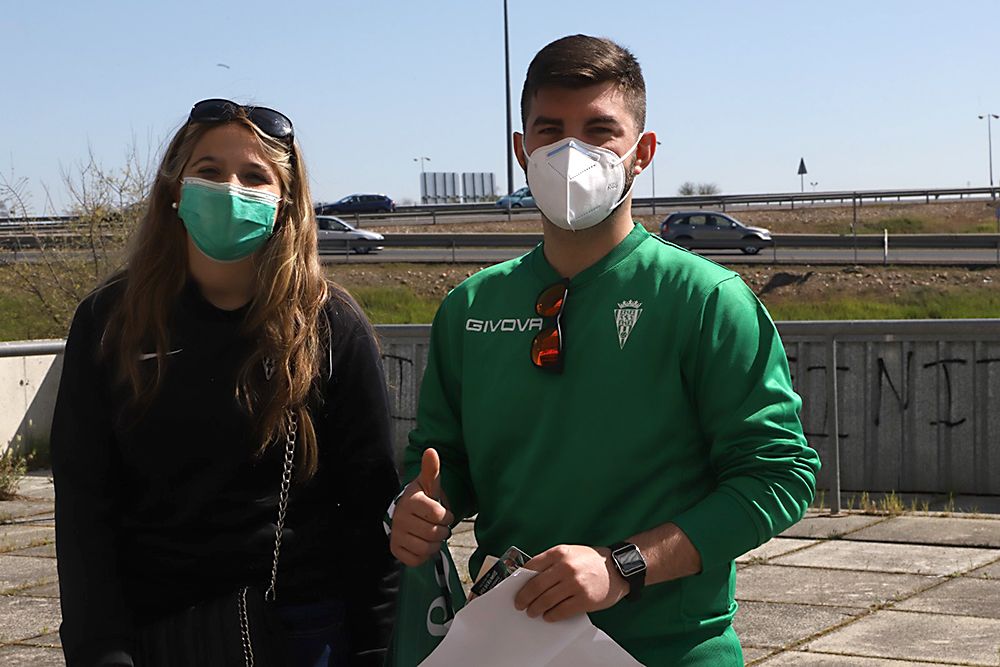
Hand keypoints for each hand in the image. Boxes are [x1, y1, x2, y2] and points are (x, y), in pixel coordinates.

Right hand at [389, 448, 454, 566]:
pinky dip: (423, 556)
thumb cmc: (422, 499)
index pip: (439, 514)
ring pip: (426, 548)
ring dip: (434, 544)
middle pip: (434, 533)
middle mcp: (400, 518)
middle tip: (438, 526)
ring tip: (431, 535)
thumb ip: (432, 470)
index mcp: (411, 501)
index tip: (443, 514)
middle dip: (442, 532)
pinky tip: (422, 544)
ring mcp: (396, 535)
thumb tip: (431, 450)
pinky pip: (416, 560)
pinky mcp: (395, 549)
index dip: (446, 516)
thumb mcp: (429, 484)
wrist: (406, 513)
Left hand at [513, 545, 628, 621]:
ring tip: (532, 612)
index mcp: (560, 553)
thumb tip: (530, 577)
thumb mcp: (570, 552)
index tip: (515, 588)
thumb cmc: (592, 561)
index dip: (520, 580)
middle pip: (536, 586)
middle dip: (524, 598)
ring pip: (546, 600)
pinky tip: (548, 616)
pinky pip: (561, 611)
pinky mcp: (584, 599)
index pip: (532, 567)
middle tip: (520, 604)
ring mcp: (575, 584)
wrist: (618, 568)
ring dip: (535, 608)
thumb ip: (552, 562)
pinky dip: (551, 615)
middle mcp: (566, 567)